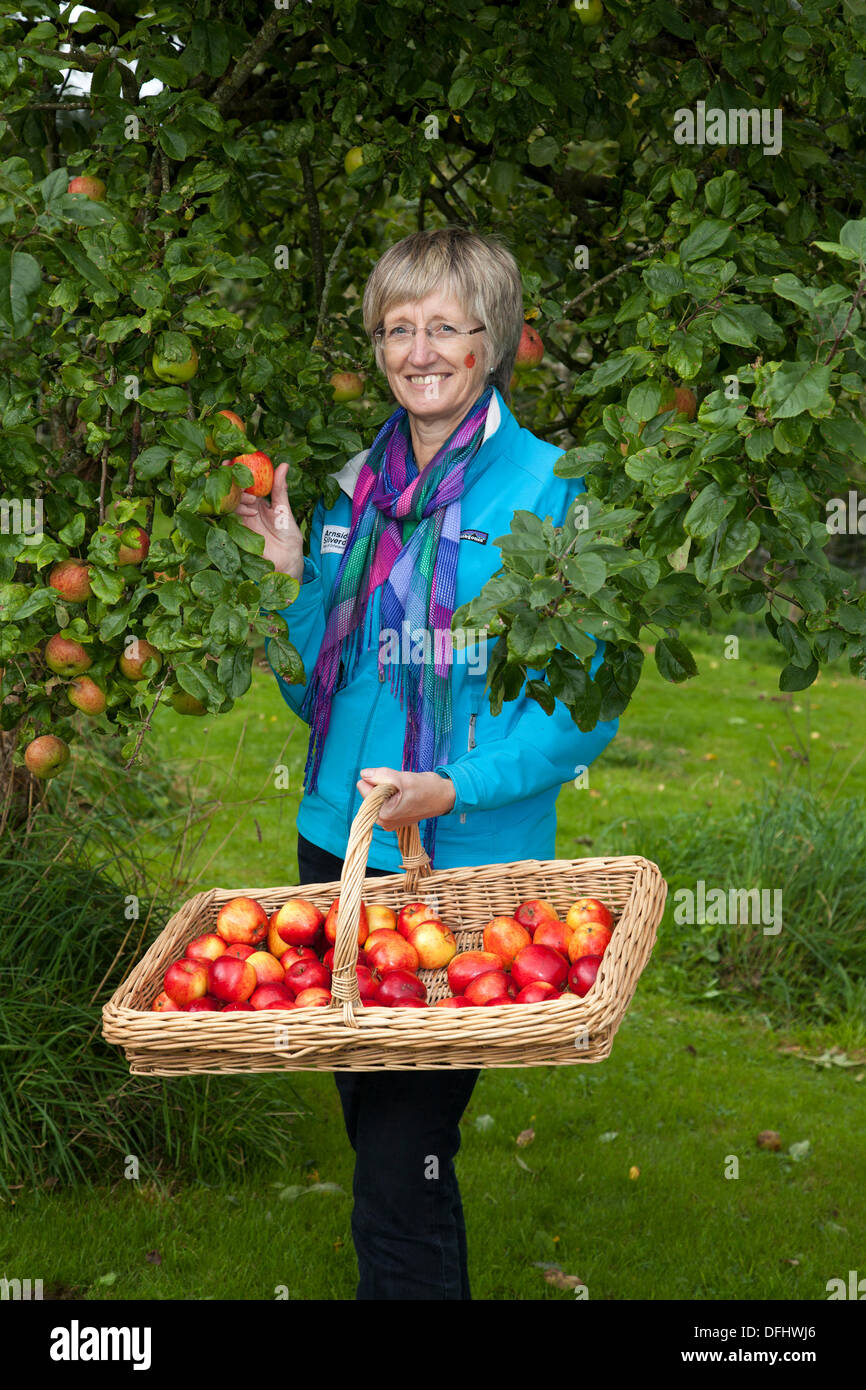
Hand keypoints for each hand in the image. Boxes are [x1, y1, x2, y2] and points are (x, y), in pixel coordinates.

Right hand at [234, 461, 303, 579]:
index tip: (235, 458)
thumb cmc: (287, 535)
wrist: (285, 560)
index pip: (247, 479)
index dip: (239, 468)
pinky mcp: (236, 529)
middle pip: (234, 487)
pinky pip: (229, 515)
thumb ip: (280, 488)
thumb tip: (283, 464)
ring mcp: (241, 517)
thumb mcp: (284, 509)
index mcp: (260, 498)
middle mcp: (248, 505)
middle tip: (232, 471)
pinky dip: (235, 509)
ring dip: (237, 495)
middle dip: (231, 478)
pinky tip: (248, 511)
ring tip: (251, 499)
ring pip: (230, 499)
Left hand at [357, 767, 455, 828]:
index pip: (363, 788)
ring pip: (377, 796)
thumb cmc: (427, 788)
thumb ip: (380, 775)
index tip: (394, 782)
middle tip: (400, 785)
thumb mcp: (402, 778)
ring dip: (388, 789)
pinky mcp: (394, 819)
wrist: (444, 797)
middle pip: (369, 794)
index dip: (377, 780)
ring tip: (404, 790)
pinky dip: (392, 794)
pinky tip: (405, 794)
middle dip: (382, 785)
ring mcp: (389, 822)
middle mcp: (383, 822)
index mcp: (383, 815)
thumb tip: (363, 774)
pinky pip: (385, 801)